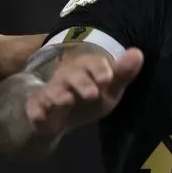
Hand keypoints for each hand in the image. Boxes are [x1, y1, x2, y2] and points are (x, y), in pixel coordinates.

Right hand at [26, 48, 143, 137]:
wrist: (64, 120)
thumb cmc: (90, 100)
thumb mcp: (110, 89)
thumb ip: (123, 74)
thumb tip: (137, 52)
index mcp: (86, 68)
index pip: (92, 62)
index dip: (99, 69)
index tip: (108, 79)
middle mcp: (67, 76)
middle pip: (72, 74)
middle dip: (81, 82)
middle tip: (92, 94)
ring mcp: (51, 90)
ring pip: (52, 89)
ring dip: (59, 93)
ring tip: (67, 100)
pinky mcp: (37, 105)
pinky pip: (34, 106)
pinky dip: (36, 110)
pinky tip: (40, 115)